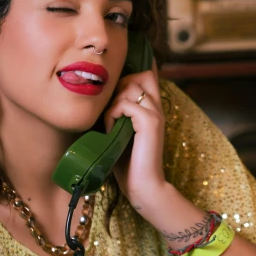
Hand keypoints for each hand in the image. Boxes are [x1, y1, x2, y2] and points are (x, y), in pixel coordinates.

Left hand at [103, 59, 167, 216]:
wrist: (143, 185)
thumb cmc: (128, 162)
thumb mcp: (121, 131)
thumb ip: (118, 112)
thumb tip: (99, 96)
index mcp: (152, 108)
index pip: (148, 74)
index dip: (134, 70)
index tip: (115, 81)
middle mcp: (156, 107)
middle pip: (139, 75)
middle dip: (118, 87)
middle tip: (110, 110)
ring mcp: (155, 114)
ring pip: (130, 88)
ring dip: (113, 103)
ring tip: (109, 123)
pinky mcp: (150, 122)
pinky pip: (125, 105)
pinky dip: (112, 116)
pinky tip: (111, 131)